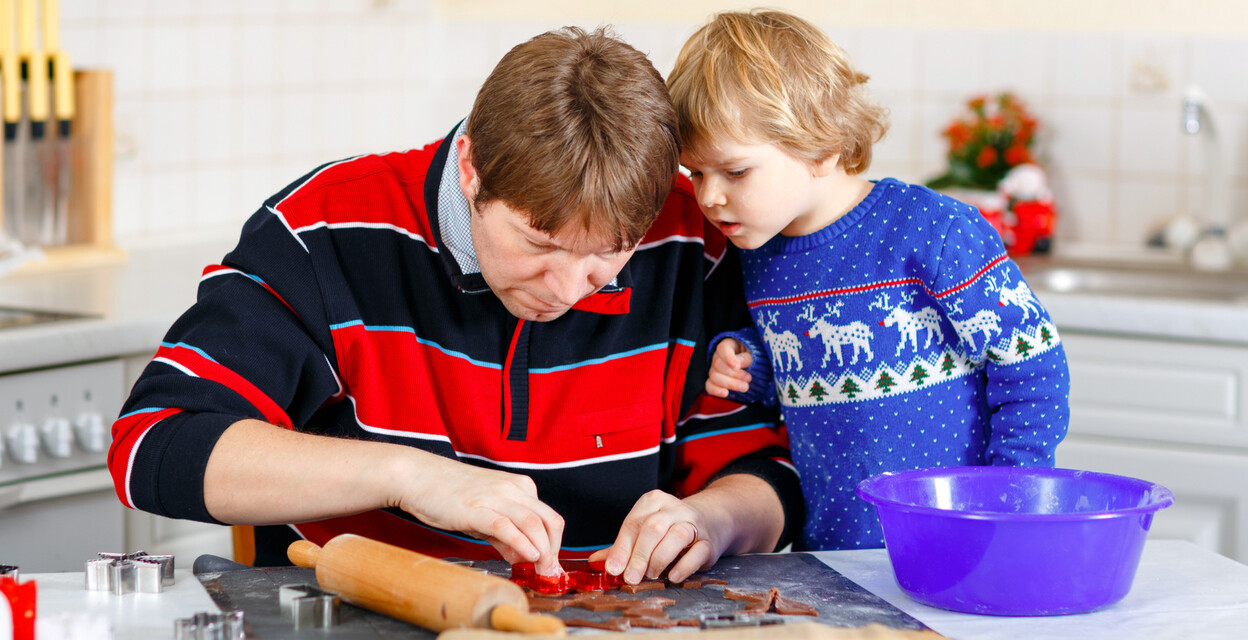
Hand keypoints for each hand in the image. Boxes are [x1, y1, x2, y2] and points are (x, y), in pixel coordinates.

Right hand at [395, 456, 564, 575]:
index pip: (549, 517)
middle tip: (549, 571)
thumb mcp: (486, 513)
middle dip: (553, 550)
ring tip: (541, 569)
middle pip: (548, 520)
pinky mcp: (475, 508)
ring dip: (542, 550)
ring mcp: (494, 497)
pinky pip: (504, 526)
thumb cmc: (451, 493)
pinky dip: (520, 542)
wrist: (419, 476)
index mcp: (519, 487)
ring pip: (532, 522)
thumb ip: (506, 535)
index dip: (555, 544)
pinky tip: (527, 556)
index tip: (551, 564)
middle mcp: (512, 489)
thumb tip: (523, 556)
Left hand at [588, 490, 714, 584]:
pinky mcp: (709, 541)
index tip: (613, 569)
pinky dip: (684, 566)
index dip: (621, 548)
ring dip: (660, 559)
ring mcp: (693, 523)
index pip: (633, 523)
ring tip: (652, 574)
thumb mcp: (644, 530)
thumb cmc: (669, 528)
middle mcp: (673, 508)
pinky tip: (673, 576)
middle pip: (653, 528)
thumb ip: (622, 546)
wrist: (711, 519)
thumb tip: (595, 562)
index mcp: (652, 502)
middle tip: (631, 577)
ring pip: (677, 536)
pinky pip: (697, 552)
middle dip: (639, 555)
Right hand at [706, 338, 752, 397]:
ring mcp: (715, 369)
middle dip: (734, 374)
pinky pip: (709, 386)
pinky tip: (725, 393)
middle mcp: (718, 356)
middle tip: (749, 378)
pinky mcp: (714, 381)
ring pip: (714, 376)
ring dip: (730, 384)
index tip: (737, 366)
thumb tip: (738, 364)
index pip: (722, 349)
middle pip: (718, 365)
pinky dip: (716, 391)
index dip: (728, 358)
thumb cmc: (753, 356)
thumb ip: (746, 358)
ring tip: (745, 387)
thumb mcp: (753, 354)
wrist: (753, 366)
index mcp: (728, 345)